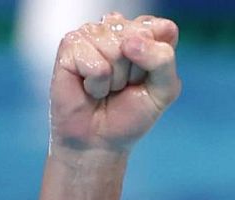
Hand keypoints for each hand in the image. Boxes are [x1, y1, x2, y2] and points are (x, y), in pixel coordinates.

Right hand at [50, 13, 179, 156]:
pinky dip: (97, 83)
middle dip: (137, 71)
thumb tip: (130, 41)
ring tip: (106, 86)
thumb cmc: (131, 114)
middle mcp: (117, 27)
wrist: (100, 139)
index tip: (147, 78)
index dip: (159, 60)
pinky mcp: (70, 44)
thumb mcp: (164, 90)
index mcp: (145, 32)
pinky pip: (96, 63)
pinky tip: (89, 87)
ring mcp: (92, 33)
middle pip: (140, 36)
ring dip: (115, 79)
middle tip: (124, 86)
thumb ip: (163, 60)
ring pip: (117, 49)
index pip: (164, 29)